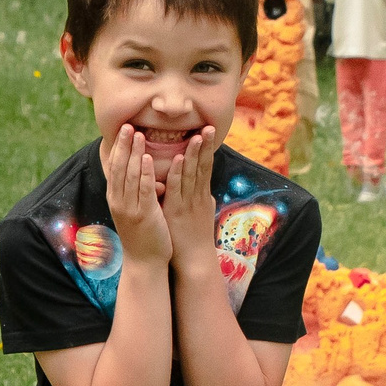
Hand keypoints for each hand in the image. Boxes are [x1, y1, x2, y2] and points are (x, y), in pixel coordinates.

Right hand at [101, 122, 170, 267]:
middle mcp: (118, 202)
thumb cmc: (143, 236)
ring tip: (138, 134)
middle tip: (127, 125)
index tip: (123, 131)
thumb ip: (135, 192)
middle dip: (123, 146)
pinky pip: (143, 189)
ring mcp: (129, 208)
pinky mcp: (143, 214)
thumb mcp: (134, 210)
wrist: (145, 262)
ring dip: (134, 153)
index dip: (118, 149)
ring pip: (130, 175)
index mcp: (116, 199)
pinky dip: (145, 172)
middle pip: (119, 168)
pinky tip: (147, 157)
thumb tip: (139, 173)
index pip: (114, 169)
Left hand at [160, 126, 220, 271]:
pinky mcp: (176, 211)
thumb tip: (203, 187)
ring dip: (193, 154)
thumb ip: (201, 198)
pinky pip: (177, 189)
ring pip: (192, 174)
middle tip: (209, 125)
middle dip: (206, 146)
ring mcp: (188, 203)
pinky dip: (177, 173)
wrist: (194, 260)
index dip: (208, 149)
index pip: (206, 167)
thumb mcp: (201, 214)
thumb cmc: (195, 238)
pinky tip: (177, 160)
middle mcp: (198, 196)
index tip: (209, 131)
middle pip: (203, 166)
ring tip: (197, 135)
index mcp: (202, 195)